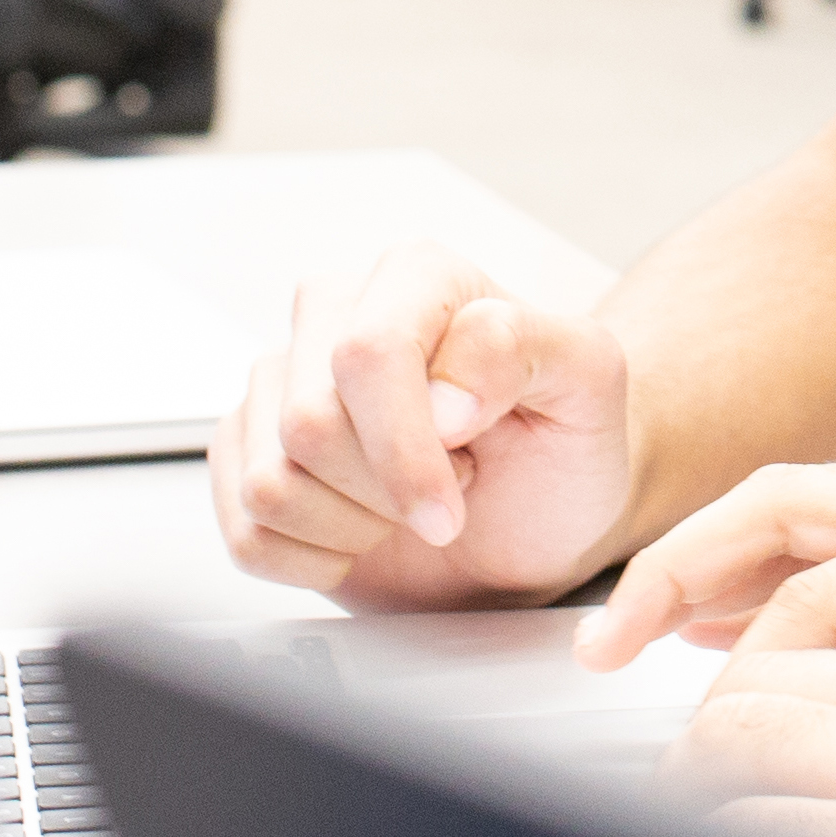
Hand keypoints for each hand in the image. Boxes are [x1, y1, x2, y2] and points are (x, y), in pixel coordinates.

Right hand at [209, 244, 638, 607]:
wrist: (540, 519)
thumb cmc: (563, 446)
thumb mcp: (588, 383)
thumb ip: (522, 349)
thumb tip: (441, 393)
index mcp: (416, 278)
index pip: (366, 354)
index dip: (404, 448)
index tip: (452, 505)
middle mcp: (336, 318)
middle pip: (308, 425)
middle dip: (389, 491)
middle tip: (452, 489)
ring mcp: (282, 387)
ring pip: (271, 483)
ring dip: (355, 526)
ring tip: (410, 503)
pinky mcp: (250, 455)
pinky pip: (247, 531)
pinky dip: (316, 558)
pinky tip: (367, 531)